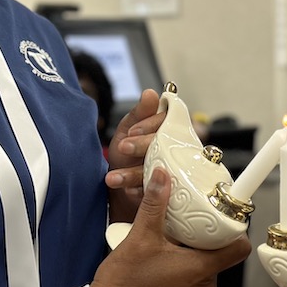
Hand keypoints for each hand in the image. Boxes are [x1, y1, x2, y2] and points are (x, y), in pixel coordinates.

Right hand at [92, 167, 250, 286]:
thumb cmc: (122, 286)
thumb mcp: (140, 236)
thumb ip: (155, 204)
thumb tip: (162, 178)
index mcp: (199, 269)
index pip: (238, 249)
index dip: (234, 232)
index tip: (222, 220)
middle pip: (218, 257)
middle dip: (202, 242)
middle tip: (183, 229)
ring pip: (203, 273)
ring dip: (190, 260)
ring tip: (167, 249)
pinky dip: (181, 278)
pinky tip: (161, 270)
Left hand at [105, 88, 164, 221]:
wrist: (121, 192)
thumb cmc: (126, 156)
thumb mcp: (127, 131)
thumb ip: (138, 113)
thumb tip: (150, 93)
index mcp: (167, 130)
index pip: (165, 120)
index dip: (149, 125)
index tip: (131, 132)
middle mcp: (174, 148)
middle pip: (166, 142)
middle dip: (142, 145)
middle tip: (122, 147)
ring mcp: (174, 170)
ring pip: (160, 168)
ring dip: (135, 173)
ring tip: (112, 178)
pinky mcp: (170, 191)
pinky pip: (162, 190)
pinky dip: (143, 189)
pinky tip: (130, 191)